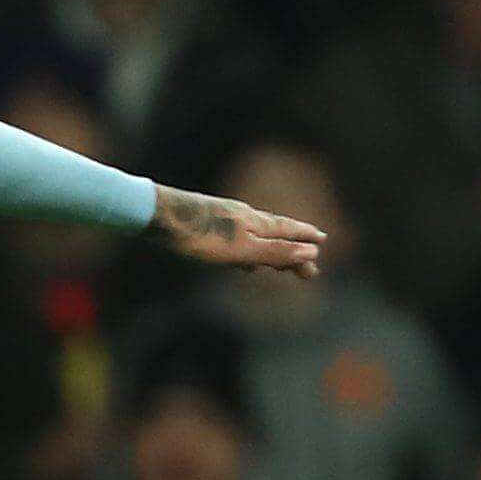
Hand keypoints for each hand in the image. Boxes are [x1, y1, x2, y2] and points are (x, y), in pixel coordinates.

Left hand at [153, 188, 325, 274]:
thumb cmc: (199, 236)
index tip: (322, 242)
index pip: (288, 231)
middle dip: (293, 249)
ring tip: (279, 263)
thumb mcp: (241, 250)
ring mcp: (224, 218)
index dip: (305, 238)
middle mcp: (243, 217)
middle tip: (309, 262)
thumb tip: (312, 252)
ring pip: (255, 236)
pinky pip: (235, 240)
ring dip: (270, 250)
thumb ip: (275, 251)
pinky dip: (246, 252)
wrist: (158, 216)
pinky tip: (237, 262)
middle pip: (275, 233)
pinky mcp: (206, 224)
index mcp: (255, 223)